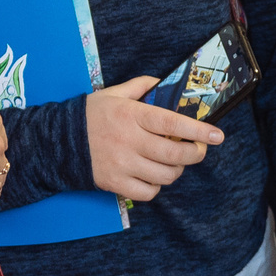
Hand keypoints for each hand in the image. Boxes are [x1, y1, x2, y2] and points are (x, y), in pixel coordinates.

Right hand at [86, 77, 222, 200]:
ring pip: (165, 175)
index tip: (218, 135)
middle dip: (195, 154)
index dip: (198, 130)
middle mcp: (129, 141)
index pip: (172, 124)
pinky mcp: (115, 183)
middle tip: (199, 149)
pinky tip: (153, 175)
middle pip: (175, 155)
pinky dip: (157, 186)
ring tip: (173, 162)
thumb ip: (141, 86)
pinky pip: (148, 192)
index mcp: (132, 115)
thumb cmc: (90, 115)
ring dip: (177, 170)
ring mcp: (122, 164)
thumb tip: (164, 83)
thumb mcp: (113, 93)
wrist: (57, 141)